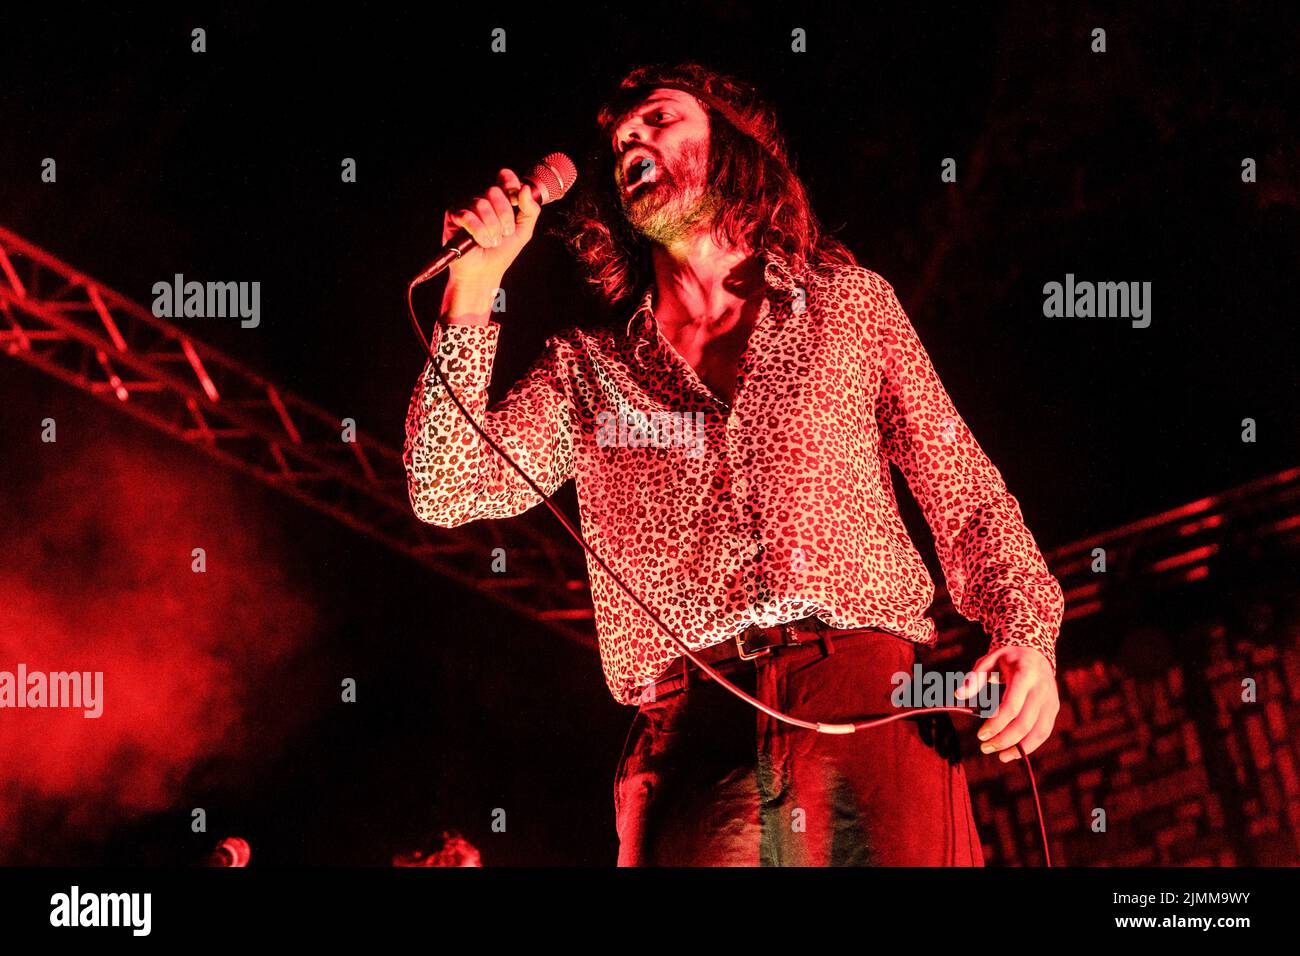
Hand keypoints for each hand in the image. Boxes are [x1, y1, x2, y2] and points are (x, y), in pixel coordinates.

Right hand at [442, 167, 541, 286]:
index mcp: (499, 201)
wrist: (485, 272)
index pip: (505, 178)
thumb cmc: (502, 253)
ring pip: (481, 204)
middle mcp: (482, 200)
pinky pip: (467, 216)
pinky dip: (478, 231)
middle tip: (505, 233)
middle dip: (504, 214)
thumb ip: (530, 210)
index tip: (516, 200)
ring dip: (492, 227)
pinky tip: (482, 242)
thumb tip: (524, 189)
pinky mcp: (453, 216)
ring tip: (493, 242)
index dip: (510, 183)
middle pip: (494, 191)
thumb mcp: (523, 231)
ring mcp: (466, 206)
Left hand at [954, 645, 1058, 761]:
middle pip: (1025, 722)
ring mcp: (1051, 699)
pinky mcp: (1054, 708)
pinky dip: (1030, 745)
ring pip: (1039, 731)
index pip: (1011, 706)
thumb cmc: (1008, 658)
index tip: (980, 735)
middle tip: (984, 747)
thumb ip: (975, 678)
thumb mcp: (990, 660)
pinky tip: (1014, 752)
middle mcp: (1042, 689)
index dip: (996, 724)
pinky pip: (1044, 731)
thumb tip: (958, 695)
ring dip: (1019, 748)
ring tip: (1000, 756)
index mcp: (1025, 674)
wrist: (1035, 652)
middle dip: (1004, 739)